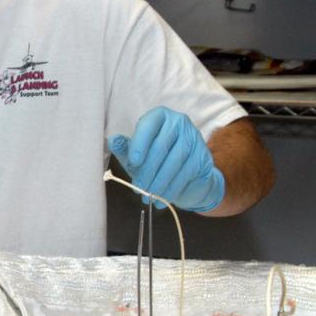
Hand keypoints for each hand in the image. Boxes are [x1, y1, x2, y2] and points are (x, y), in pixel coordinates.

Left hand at [108, 106, 224, 211]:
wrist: (187, 175)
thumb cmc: (156, 161)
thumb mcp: (137, 155)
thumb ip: (125, 148)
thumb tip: (113, 140)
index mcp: (160, 116)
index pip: (148, 125)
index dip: (140, 144)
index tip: (133, 162)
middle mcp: (179, 122)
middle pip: (161, 146)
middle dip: (148, 170)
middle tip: (138, 188)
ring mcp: (194, 137)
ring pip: (174, 161)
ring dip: (159, 182)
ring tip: (148, 196)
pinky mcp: (203, 155)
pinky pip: (186, 172)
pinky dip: (173, 188)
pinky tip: (163, 198)